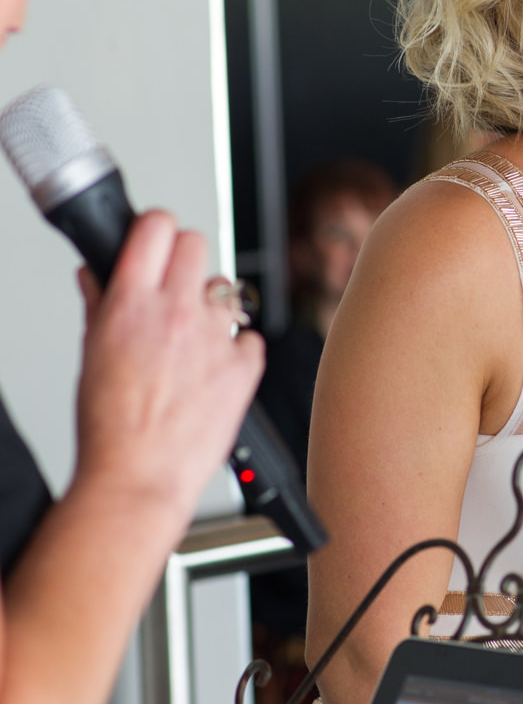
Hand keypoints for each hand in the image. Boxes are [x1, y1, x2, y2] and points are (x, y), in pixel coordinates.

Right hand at [74, 212, 263, 521]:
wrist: (138, 478)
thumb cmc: (109, 427)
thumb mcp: (90, 354)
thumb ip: (99, 303)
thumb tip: (97, 275)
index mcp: (132, 302)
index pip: (156, 225)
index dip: (156, 230)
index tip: (155, 241)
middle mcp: (177, 311)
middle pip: (197, 242)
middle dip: (184, 260)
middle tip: (174, 289)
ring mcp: (215, 337)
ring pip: (225, 290)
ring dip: (210, 308)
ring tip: (190, 345)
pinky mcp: (245, 366)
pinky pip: (250, 336)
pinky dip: (236, 349)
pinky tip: (213, 372)